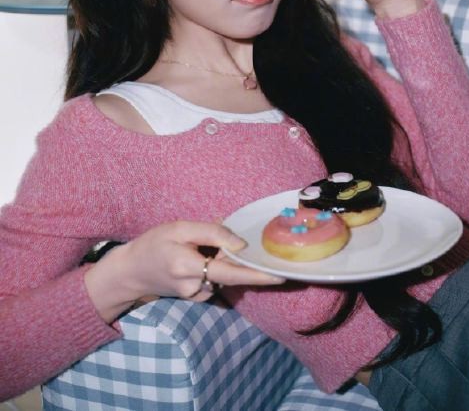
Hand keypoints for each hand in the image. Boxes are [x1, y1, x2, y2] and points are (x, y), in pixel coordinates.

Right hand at [85, 220, 283, 322]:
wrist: (131, 271)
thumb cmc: (154, 244)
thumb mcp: (179, 228)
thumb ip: (212, 233)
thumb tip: (241, 244)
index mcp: (187, 266)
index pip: (230, 272)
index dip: (257, 274)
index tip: (280, 275)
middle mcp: (194, 286)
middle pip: (232, 274)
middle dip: (246, 263)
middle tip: (251, 248)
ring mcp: (196, 295)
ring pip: (224, 275)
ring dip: (226, 260)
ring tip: (204, 244)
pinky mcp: (197, 296)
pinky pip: (217, 279)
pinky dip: (217, 265)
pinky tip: (202, 254)